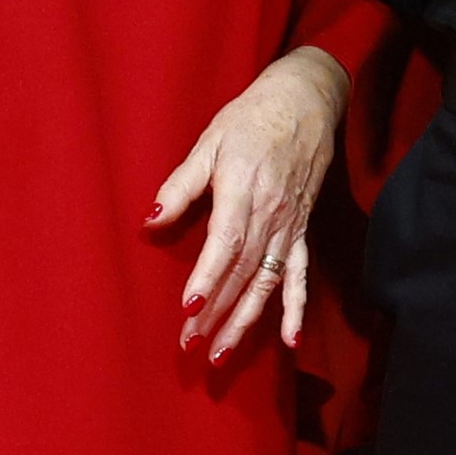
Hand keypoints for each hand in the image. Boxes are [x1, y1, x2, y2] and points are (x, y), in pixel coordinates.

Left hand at [149, 46, 348, 359]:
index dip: (208, 278)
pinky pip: (301, 274)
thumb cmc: (251, 118)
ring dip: (246, 321)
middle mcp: (271, 215)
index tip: (189, 309)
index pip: (226, 243)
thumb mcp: (210, 140)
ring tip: (223, 353)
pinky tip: (290, 340)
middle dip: (217, 313)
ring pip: (267, 282)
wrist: (305, 101)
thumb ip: (182, 184)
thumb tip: (150, 219)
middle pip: (242, 272)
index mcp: (244, 190)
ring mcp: (290, 226)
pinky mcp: (301, 230)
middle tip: (192, 347)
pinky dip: (296, 308)